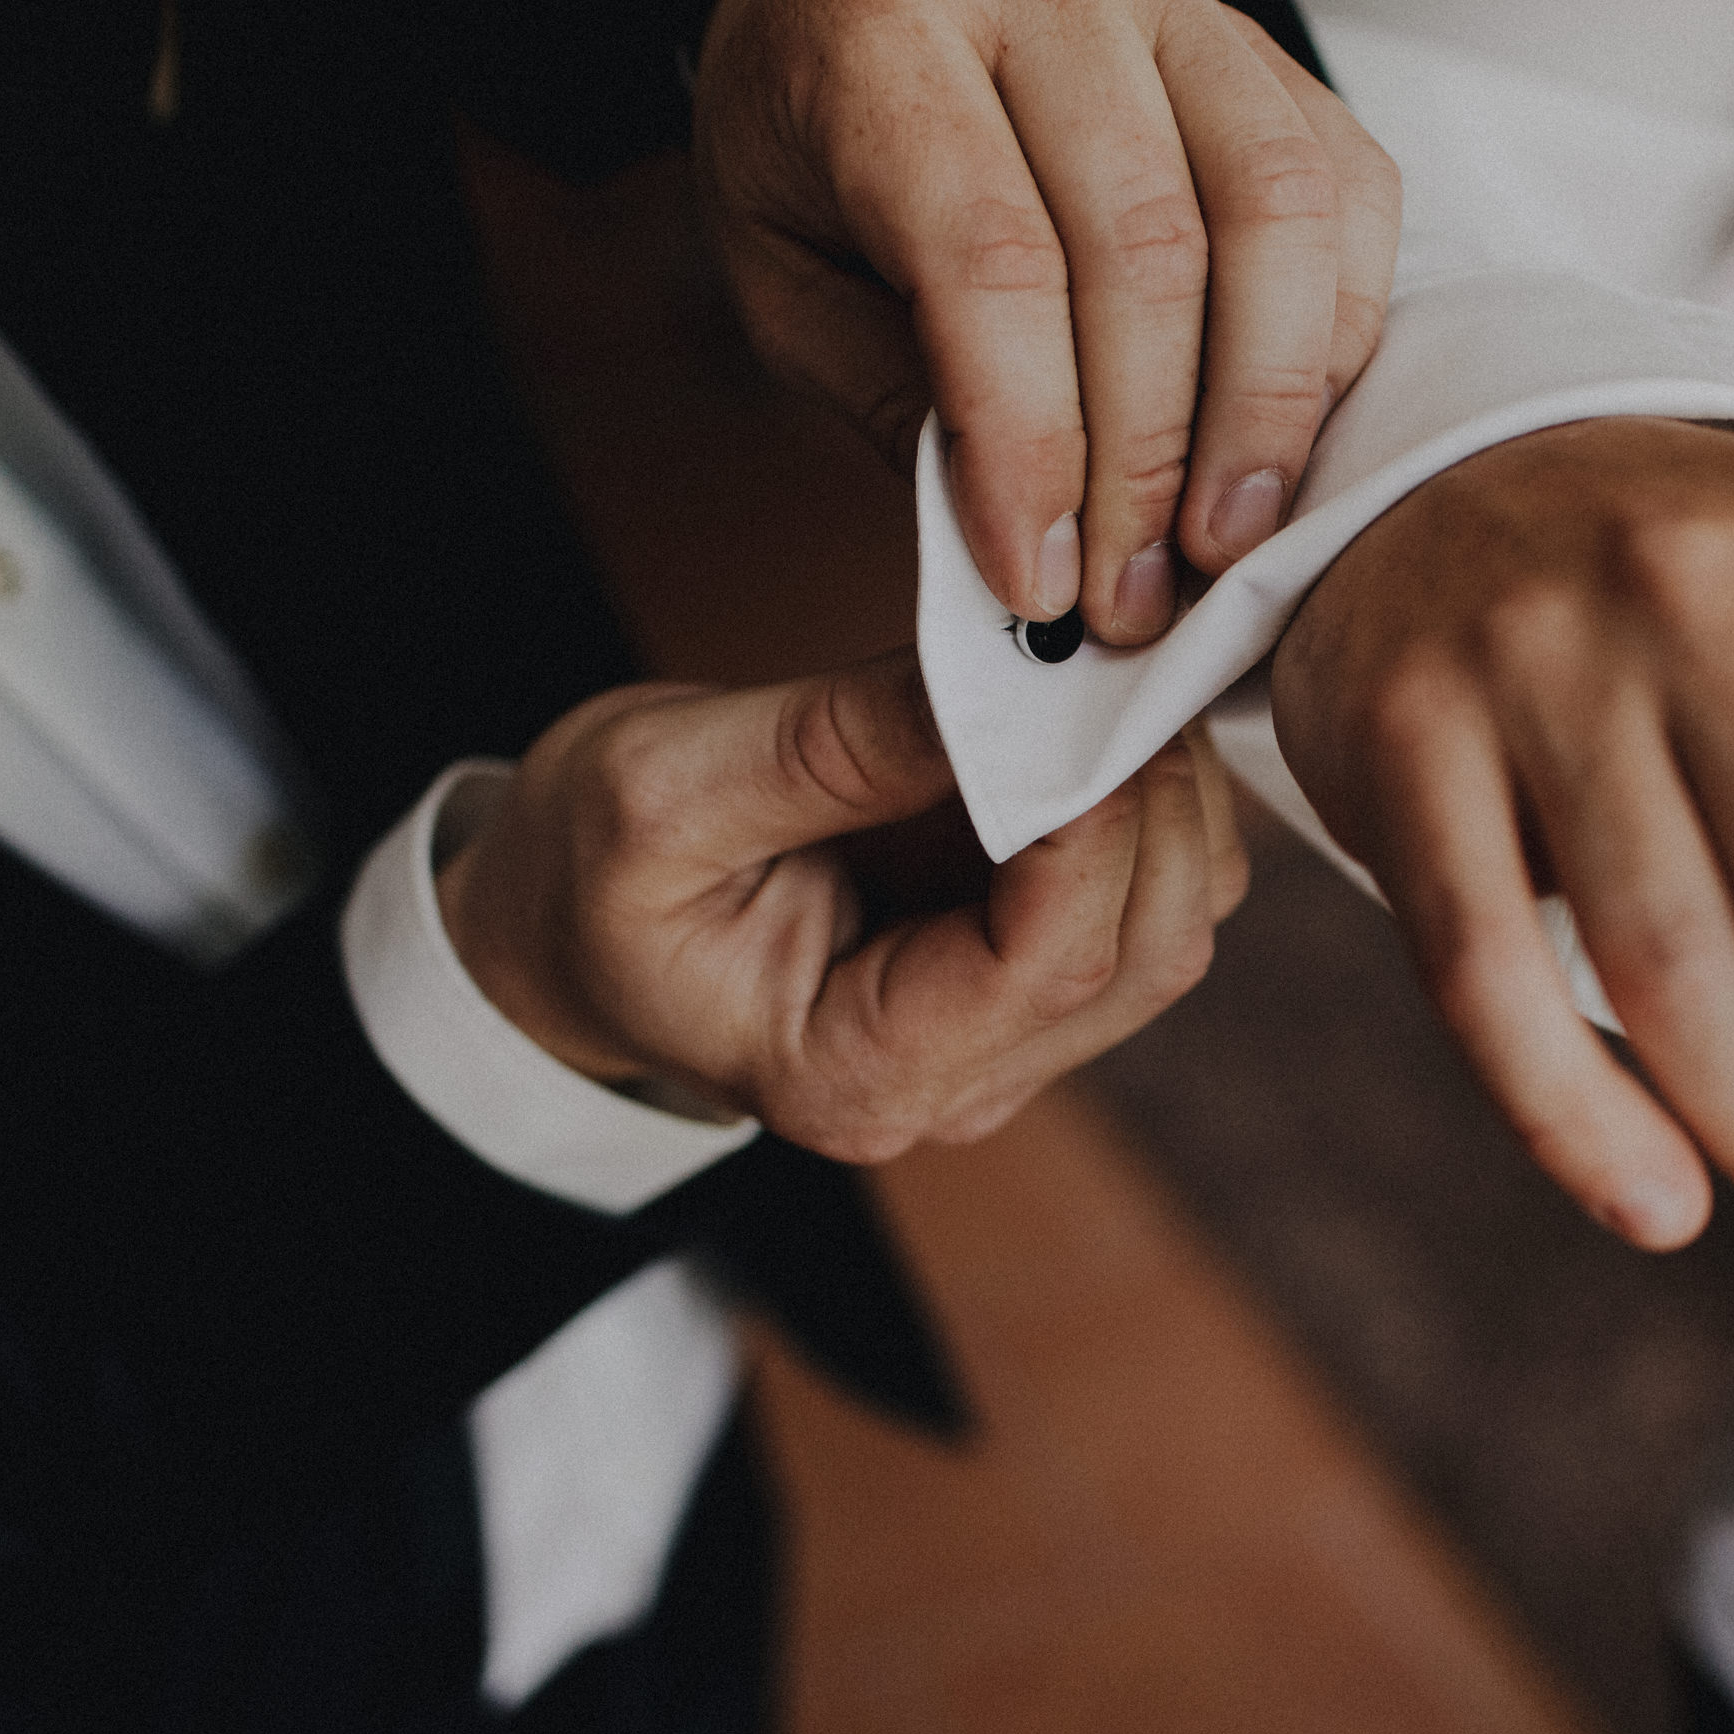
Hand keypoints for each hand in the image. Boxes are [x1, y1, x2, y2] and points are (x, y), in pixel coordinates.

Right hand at [439, 649, 1247, 1161]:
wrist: (565, 934)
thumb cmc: (589, 878)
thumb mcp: (662, 790)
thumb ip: (835, 749)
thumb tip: (1005, 680)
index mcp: (855, 1074)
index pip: (1048, 963)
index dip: (1099, 821)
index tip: (1093, 686)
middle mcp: (956, 1086)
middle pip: (1144, 951)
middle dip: (1157, 797)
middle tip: (1125, 647)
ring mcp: (1003, 1042)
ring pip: (1168, 920)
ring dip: (1164, 792)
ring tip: (1105, 668)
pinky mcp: (1022, 976)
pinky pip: (1136, 889)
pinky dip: (1140, 797)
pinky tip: (1091, 712)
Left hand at [693, 0, 1399, 642]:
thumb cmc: (815, 126)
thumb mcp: (785, 268)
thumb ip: (899, 392)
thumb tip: (1030, 547)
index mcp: (881, 28)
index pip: (991, 258)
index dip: (1032, 442)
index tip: (1039, 579)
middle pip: (1147, 247)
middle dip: (1151, 461)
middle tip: (1136, 597)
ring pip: (1276, 207)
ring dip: (1266, 409)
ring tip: (1228, 540)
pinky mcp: (1256, 39)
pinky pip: (1346, 183)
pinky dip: (1333, 330)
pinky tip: (1285, 433)